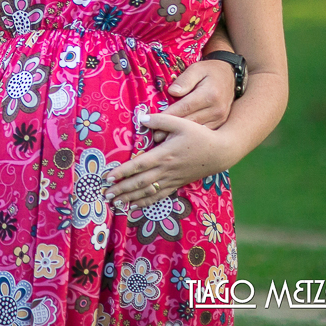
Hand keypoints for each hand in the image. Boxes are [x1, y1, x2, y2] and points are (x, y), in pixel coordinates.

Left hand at [105, 112, 233, 207]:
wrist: (221, 152)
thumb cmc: (200, 135)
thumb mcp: (180, 122)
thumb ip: (159, 119)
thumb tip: (141, 118)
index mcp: (164, 154)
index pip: (139, 165)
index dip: (122, 172)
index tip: (108, 177)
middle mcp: (166, 170)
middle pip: (139, 182)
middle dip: (121, 189)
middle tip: (105, 194)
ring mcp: (172, 179)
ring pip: (148, 192)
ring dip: (130, 198)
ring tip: (114, 203)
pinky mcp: (177, 184)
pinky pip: (159, 196)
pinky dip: (145, 202)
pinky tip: (134, 206)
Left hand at [153, 59, 234, 141]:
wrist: (230, 76)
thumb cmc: (209, 71)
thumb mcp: (197, 69)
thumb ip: (185, 80)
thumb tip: (173, 92)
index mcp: (209, 95)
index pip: (184, 108)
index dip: (167, 116)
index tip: (152, 122)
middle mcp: (216, 110)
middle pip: (189, 122)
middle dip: (170, 130)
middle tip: (154, 137)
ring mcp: (220, 118)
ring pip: (196, 130)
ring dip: (179, 136)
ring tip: (163, 142)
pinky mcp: (220, 123)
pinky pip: (203, 131)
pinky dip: (190, 137)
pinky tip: (177, 140)